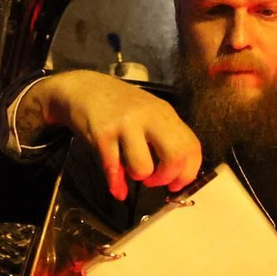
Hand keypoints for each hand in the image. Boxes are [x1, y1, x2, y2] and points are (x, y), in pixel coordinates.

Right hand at [18, 70, 202, 200]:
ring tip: (130, 168)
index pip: (192, 147)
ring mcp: (126, 125)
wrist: (84, 87)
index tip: (176, 184)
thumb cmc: (120, 105)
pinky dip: (117, 184)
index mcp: (165, 113)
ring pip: (143, 167)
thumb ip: (164, 139)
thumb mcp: (148, 114)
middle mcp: (149, 117)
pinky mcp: (102, 134)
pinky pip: (114, 168)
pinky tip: (118, 188)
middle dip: (166, 178)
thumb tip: (175, 179)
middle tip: (154, 181)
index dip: (188, 173)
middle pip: (175, 156)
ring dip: (138, 176)